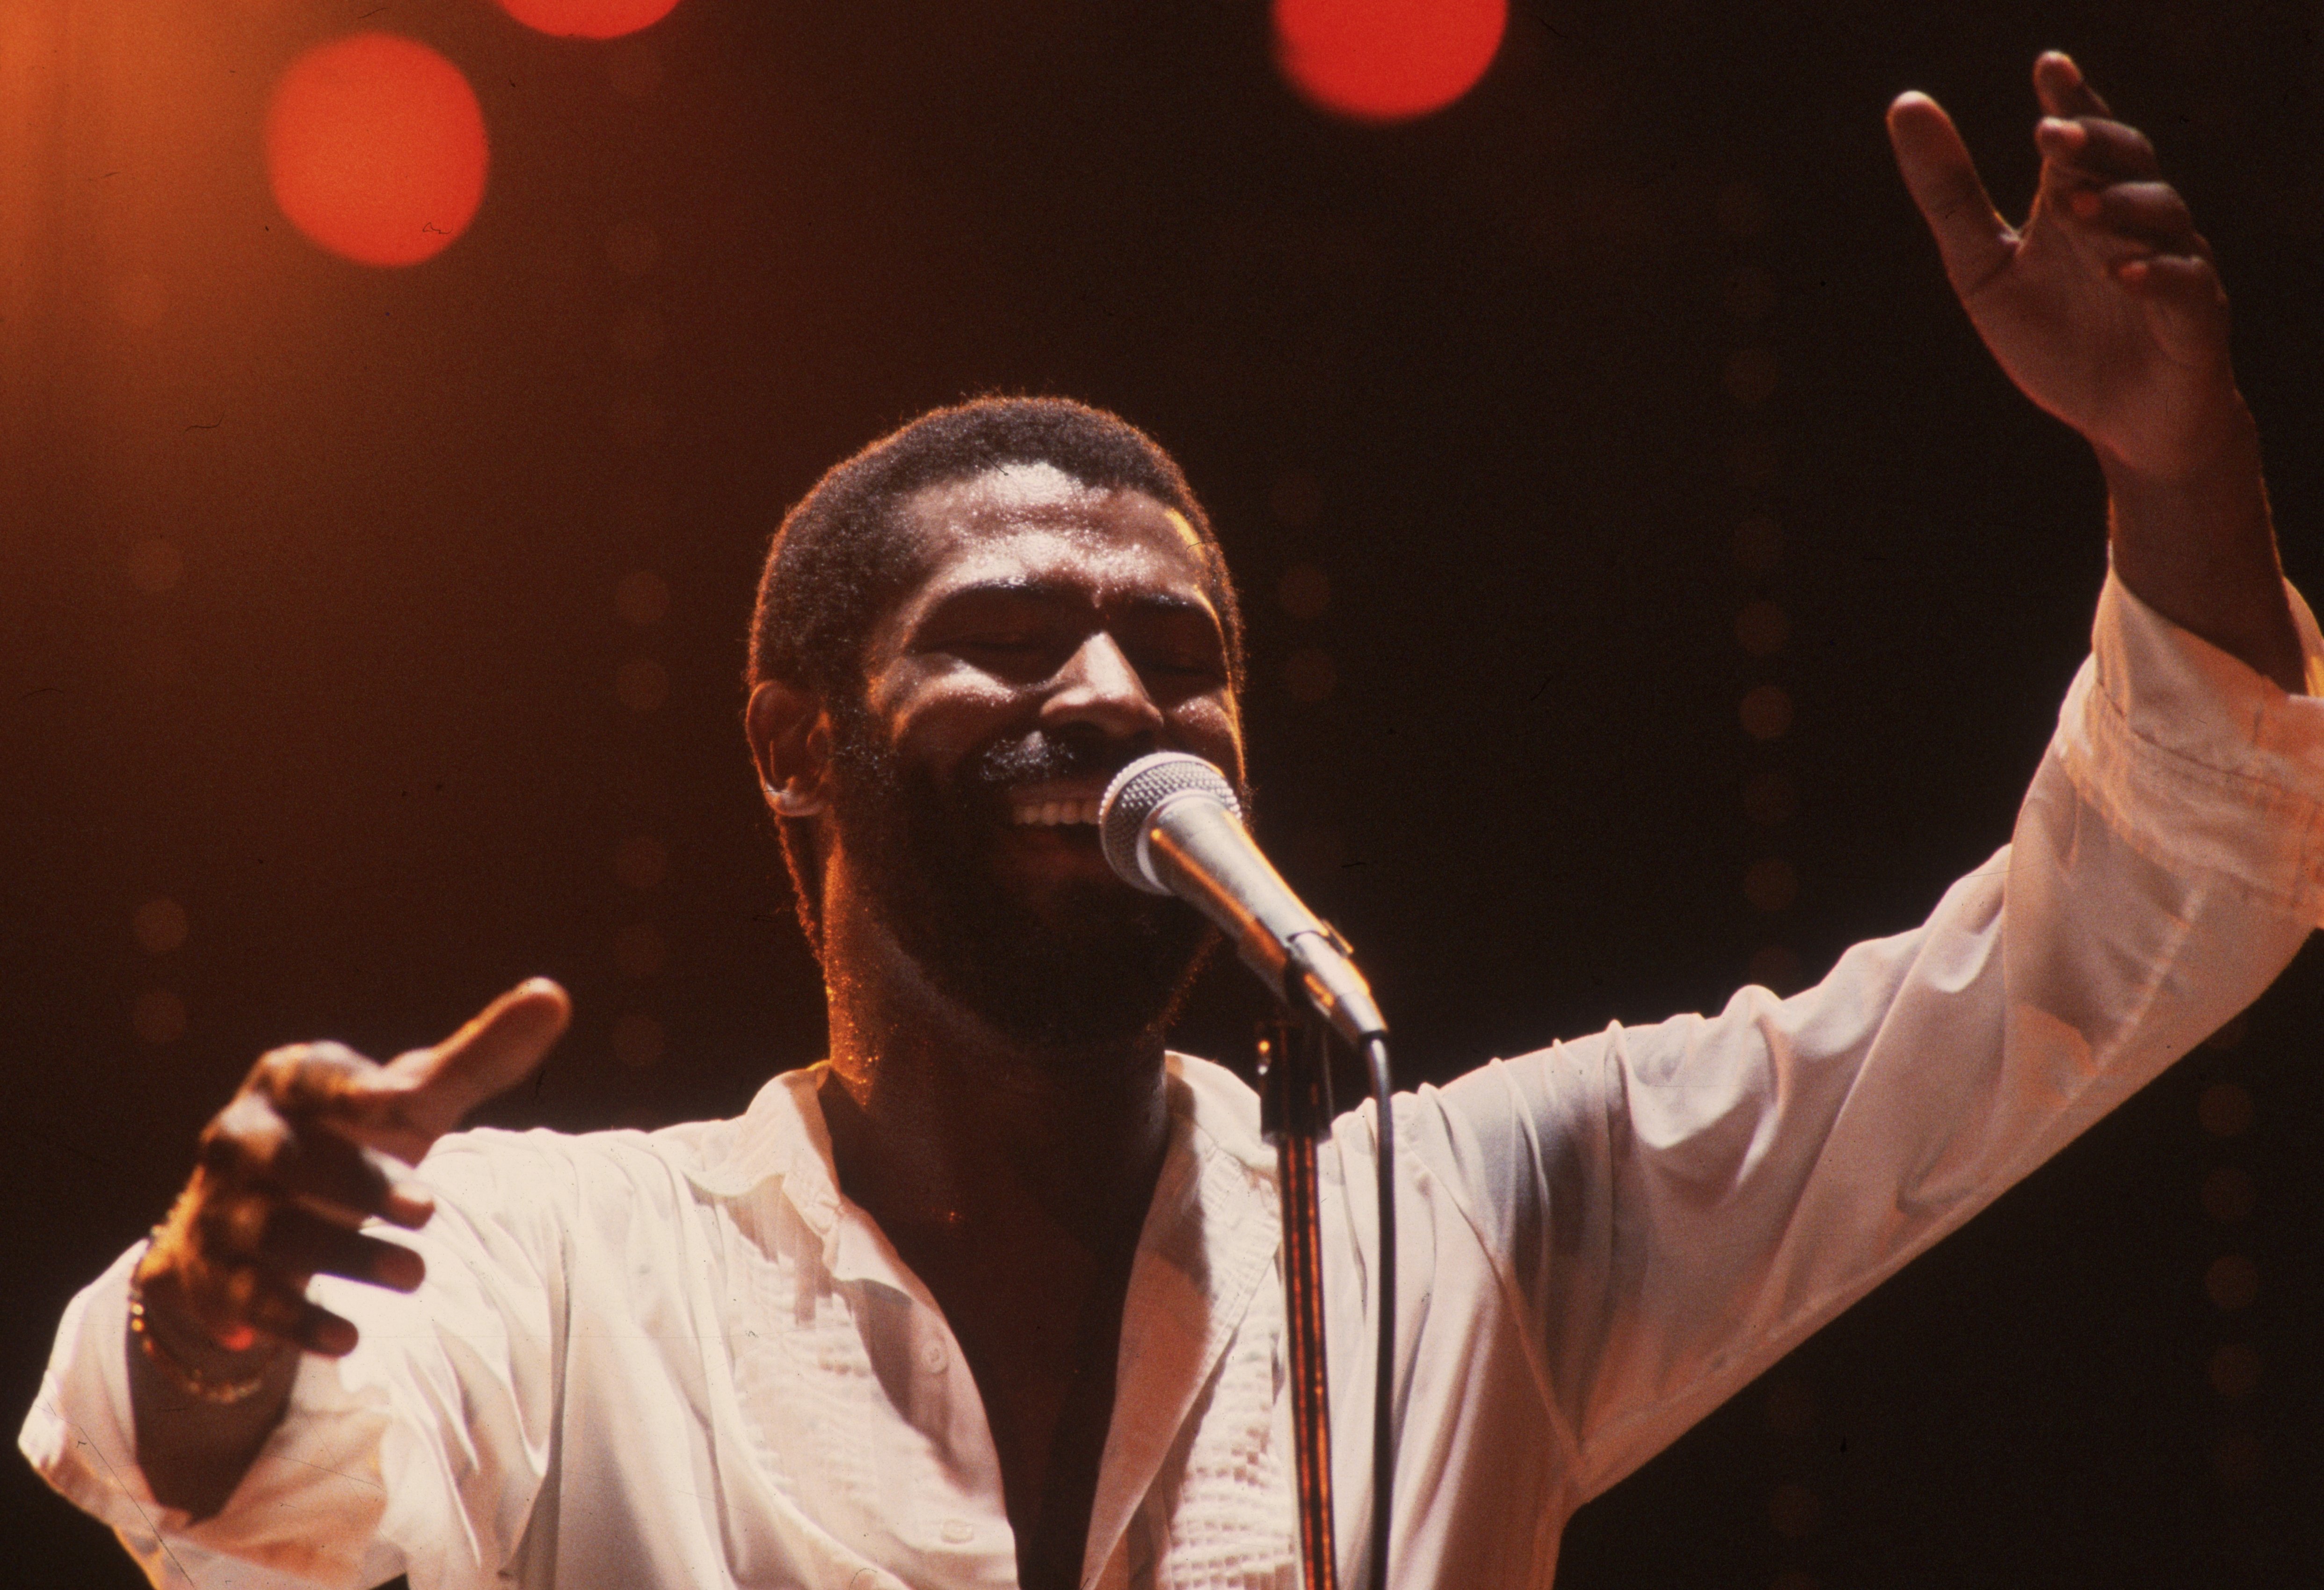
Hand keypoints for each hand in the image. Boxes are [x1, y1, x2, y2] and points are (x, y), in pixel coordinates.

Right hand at [133, 979, 569, 1362]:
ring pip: (274, 1231)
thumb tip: (554, 995)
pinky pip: (248, 1299)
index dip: (350, 1088)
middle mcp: (242, 1137)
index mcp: (290, 1082)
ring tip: (418, 1278)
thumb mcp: (408, 1101)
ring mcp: (222, 1206)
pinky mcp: (213, 1272)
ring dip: (345, 1256)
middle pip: (292, 1158)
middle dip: (359, 1183)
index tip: (398, 1100)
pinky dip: (295, 1320)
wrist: (250, 1216)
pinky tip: (348, 1340)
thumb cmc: (348, 1139)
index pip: (314, 1076)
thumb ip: (478, 1056)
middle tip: (432, 1210)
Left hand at [1887, 52, 2237, 480]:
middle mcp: (2132, 224)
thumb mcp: (1982, 267)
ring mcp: (2170, 267)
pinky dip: (2153, 276)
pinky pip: (2184, 288)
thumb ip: (1949, 195)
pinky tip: (2120, 273)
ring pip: (2160, 217)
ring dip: (2120, 206)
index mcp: (2080, 203)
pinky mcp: (2195, 321)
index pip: (2081, 138)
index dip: (2071, 100)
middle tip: (2049, 134)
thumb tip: (1904, 104)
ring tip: (2075, 206)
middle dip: (2093, 144)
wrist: (2121, 427)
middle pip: (2126, 162)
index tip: (2047, 66)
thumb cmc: (2056, 341)